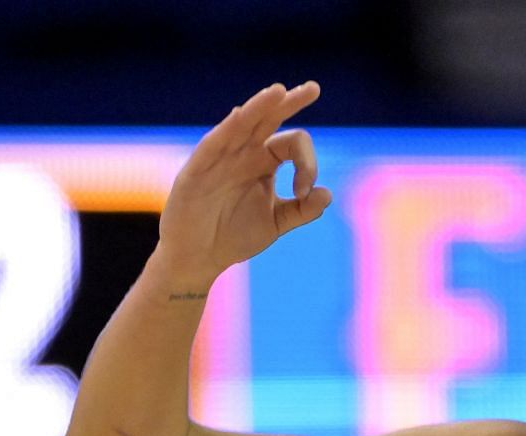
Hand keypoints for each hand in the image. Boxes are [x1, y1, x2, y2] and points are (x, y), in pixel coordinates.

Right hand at [157, 81, 332, 284]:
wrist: (199, 257)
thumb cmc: (234, 236)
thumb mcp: (276, 224)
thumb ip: (302, 210)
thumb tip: (327, 193)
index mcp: (264, 162)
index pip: (292, 145)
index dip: (307, 164)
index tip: (305, 192)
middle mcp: (244, 153)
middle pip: (269, 119)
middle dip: (290, 102)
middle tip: (313, 88)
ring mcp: (221, 158)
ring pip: (242, 124)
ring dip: (260, 107)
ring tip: (279, 91)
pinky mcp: (198, 170)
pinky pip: (214, 145)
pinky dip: (227, 131)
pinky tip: (241, 115)